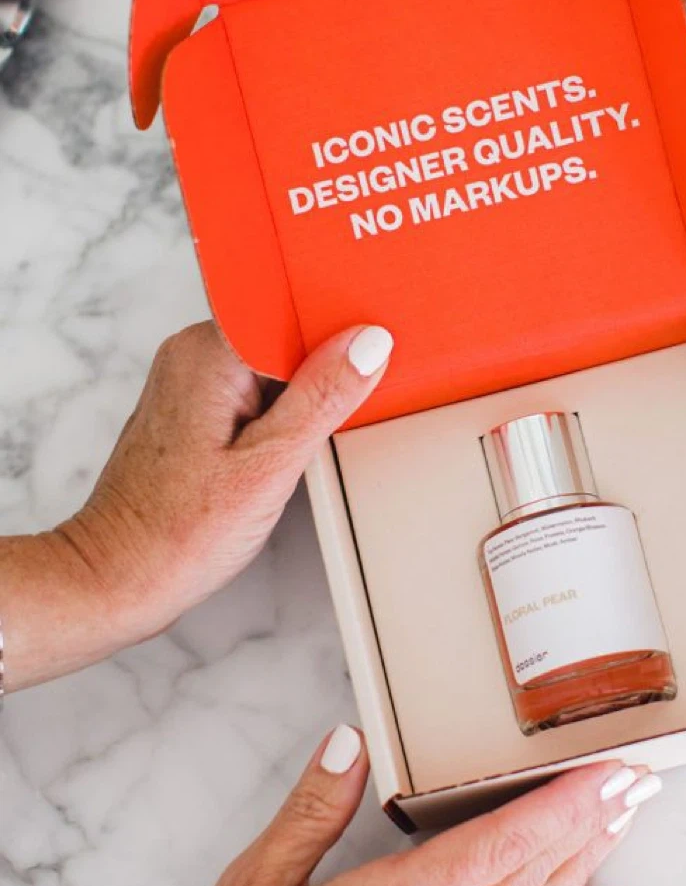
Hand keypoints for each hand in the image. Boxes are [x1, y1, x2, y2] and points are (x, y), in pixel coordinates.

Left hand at [1, 321, 392, 689]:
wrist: (118, 578)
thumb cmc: (178, 534)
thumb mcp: (270, 466)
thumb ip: (323, 397)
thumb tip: (367, 343)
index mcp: (208, 353)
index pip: (290, 308)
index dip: (334, 328)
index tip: (367, 357)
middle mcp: (193, 354)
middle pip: (284, 332)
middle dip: (321, 365)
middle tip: (337, 412)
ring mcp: (191, 381)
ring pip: (273, 363)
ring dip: (302, 393)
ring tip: (300, 440)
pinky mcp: (195, 408)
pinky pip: (254, 388)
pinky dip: (280, 411)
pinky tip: (283, 448)